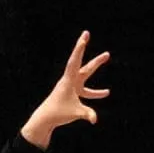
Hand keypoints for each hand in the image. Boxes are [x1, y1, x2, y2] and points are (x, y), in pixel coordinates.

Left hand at [19, 32, 110, 148]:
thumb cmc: (59, 113)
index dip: (80, 49)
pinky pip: (87, 91)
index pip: (75, 61)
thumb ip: (87, 114)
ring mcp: (71, 85)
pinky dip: (95, 92)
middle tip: (86, 33)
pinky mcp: (73, 93)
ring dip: (95, 64)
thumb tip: (95, 119)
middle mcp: (70, 80)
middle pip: (80, 61)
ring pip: (86, 72)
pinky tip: (106, 92)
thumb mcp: (75, 113)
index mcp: (69, 81)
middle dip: (83, 47)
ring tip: (107, 54)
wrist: (46, 118)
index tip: (84, 38)